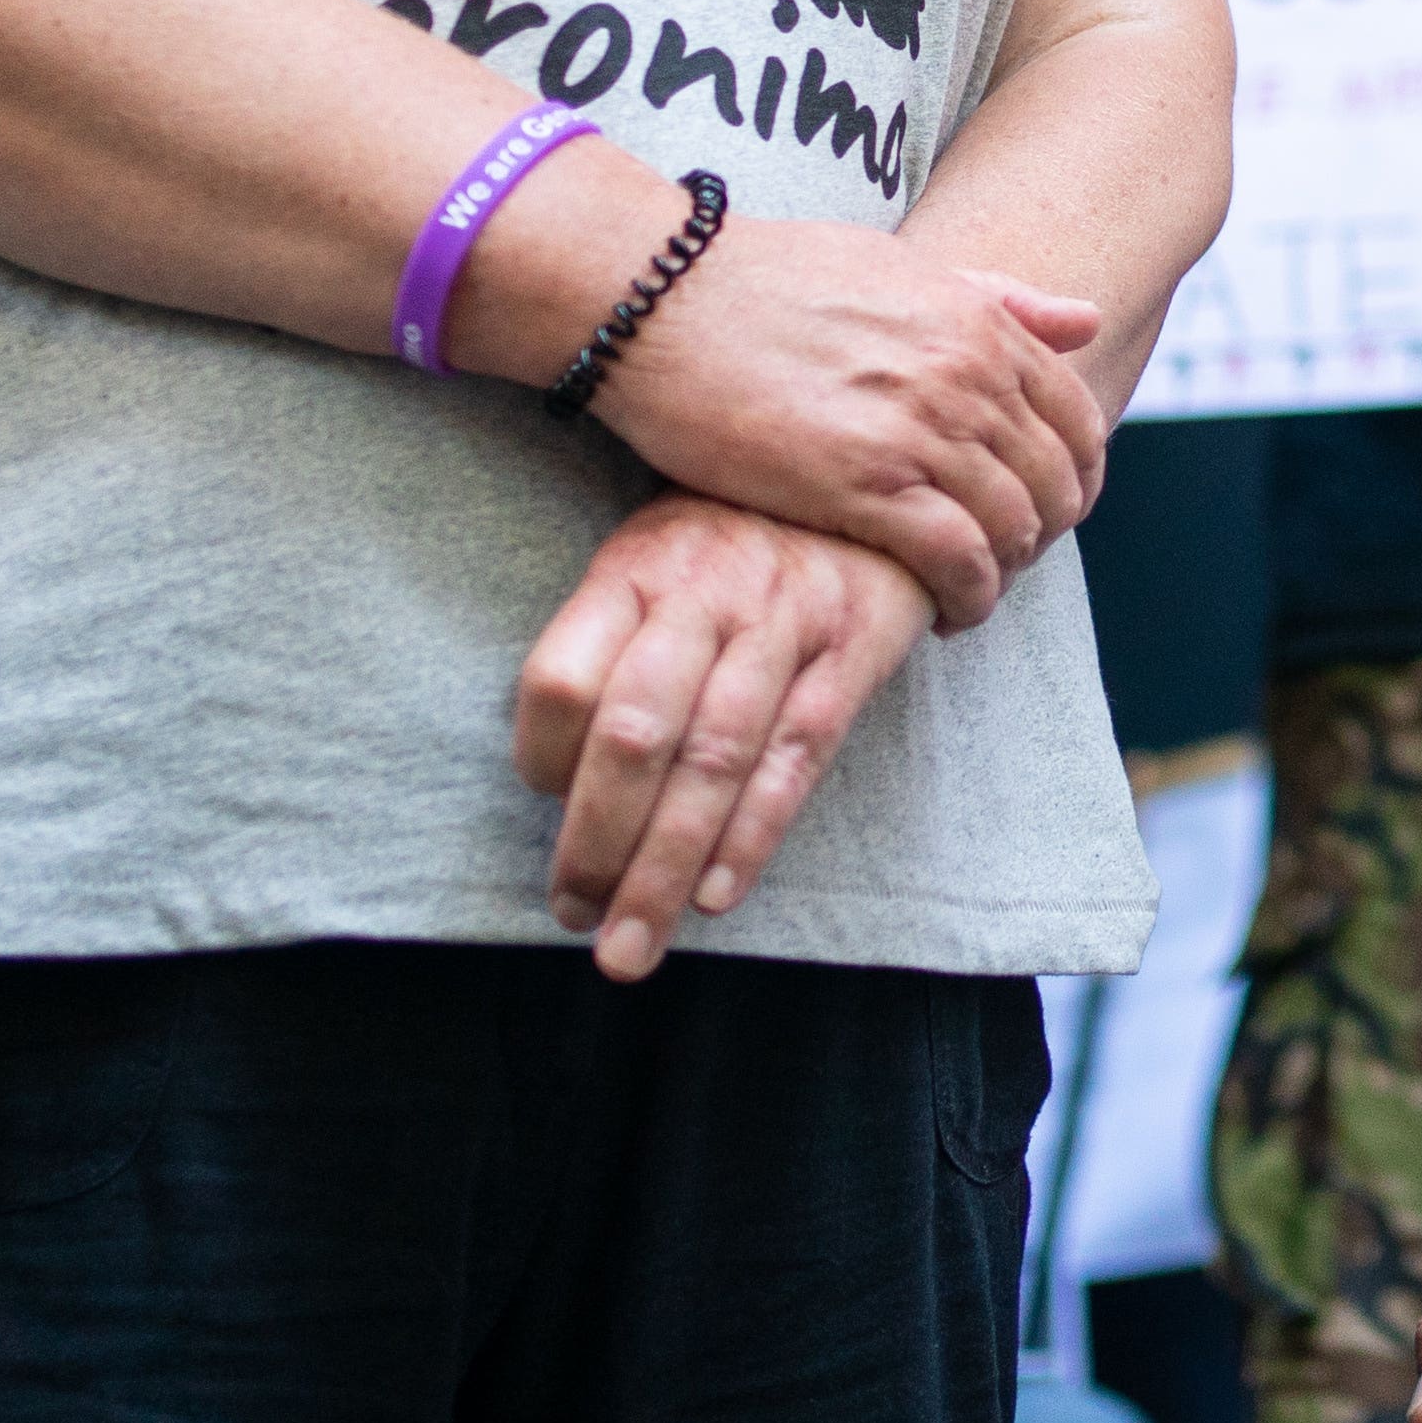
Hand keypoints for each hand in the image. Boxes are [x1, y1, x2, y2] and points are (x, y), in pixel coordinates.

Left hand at [513, 496, 928, 975]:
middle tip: (574, 919)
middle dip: (596, 845)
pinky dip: (754, 834)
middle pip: (633, 735)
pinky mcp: (852, 653)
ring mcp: (785, 622)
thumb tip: (557, 779)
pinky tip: (716, 896)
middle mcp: (707, 592)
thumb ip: (611, 642)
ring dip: (665, 868)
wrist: (881, 477)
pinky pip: (797, 756)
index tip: (544, 806)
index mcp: (639, 566)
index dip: (540, 761)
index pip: (563, 679)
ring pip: (713, 761)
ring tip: (631, 945)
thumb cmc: (743, 534)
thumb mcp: (660, 550)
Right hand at [585, 216, 1109, 629]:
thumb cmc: (767, 279)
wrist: (663, 297)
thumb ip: (996, 296)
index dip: (1074, 480)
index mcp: (979, 322)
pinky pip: (957, 561)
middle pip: (1055, 483)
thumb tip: (1086, 321)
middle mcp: (967, 376)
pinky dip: (966, 597)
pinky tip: (941, 613)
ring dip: (1003, 574)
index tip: (1041, 512)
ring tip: (968, 591)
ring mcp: (921, 431)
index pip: (1076, 421)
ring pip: (1014, 528)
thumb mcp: (898, 267)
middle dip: (1042, 534)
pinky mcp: (865, 486)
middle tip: (1002, 563)